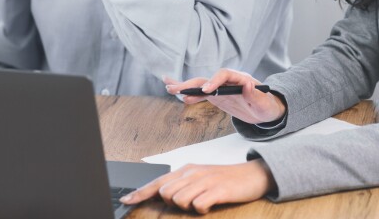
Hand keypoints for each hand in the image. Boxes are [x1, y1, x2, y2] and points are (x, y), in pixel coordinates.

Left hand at [120, 159, 275, 213]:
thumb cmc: (223, 179)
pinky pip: (198, 204)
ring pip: (179, 199)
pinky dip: (201, 209)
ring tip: (202, 201)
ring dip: (188, 206)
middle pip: (166, 192)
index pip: (158, 182)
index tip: (126, 200)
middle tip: (191, 201)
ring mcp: (205, 180)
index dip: (140, 192)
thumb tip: (164, 195)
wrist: (252, 175)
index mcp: (186, 169)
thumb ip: (182, 185)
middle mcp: (192, 172)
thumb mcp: (200, 178)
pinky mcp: (217, 190)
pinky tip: (209, 204)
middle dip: (173, 203)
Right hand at [165, 69, 286, 124]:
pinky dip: (189, 94)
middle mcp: (228, 81)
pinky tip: (178, 95)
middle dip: (191, 83)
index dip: (214, 81)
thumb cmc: (267, 105)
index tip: (206, 91)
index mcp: (240, 78)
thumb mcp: (265, 102)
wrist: (265, 109)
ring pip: (200, 85)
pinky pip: (201, 93)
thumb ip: (257, 95)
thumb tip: (249, 85)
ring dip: (185, 86)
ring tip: (168, 87)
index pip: (224, 75)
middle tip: (176, 89)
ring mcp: (220, 88)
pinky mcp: (217, 96)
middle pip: (207, 79)